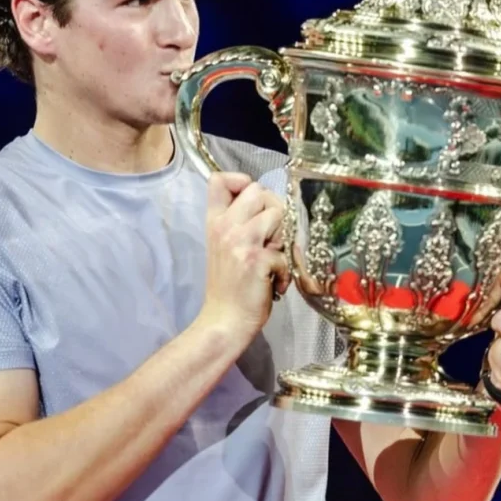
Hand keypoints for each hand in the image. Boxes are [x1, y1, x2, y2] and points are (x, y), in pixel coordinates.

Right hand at [197, 172, 288, 342]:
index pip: (219, 180)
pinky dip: (285, 271)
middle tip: (270, 237)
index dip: (241, 181)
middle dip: (273, 211)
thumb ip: (237, 222)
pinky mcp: (257, 259)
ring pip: (277, 214)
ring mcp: (240, 241)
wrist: (224, 321)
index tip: (252, 203)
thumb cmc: (228, 287)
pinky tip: (273, 283)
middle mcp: (225, 227)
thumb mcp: (223, 247)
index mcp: (214, 222)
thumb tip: (267, 202)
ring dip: (282, 238)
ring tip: (272, 259)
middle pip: (258, 191)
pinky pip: (285, 250)